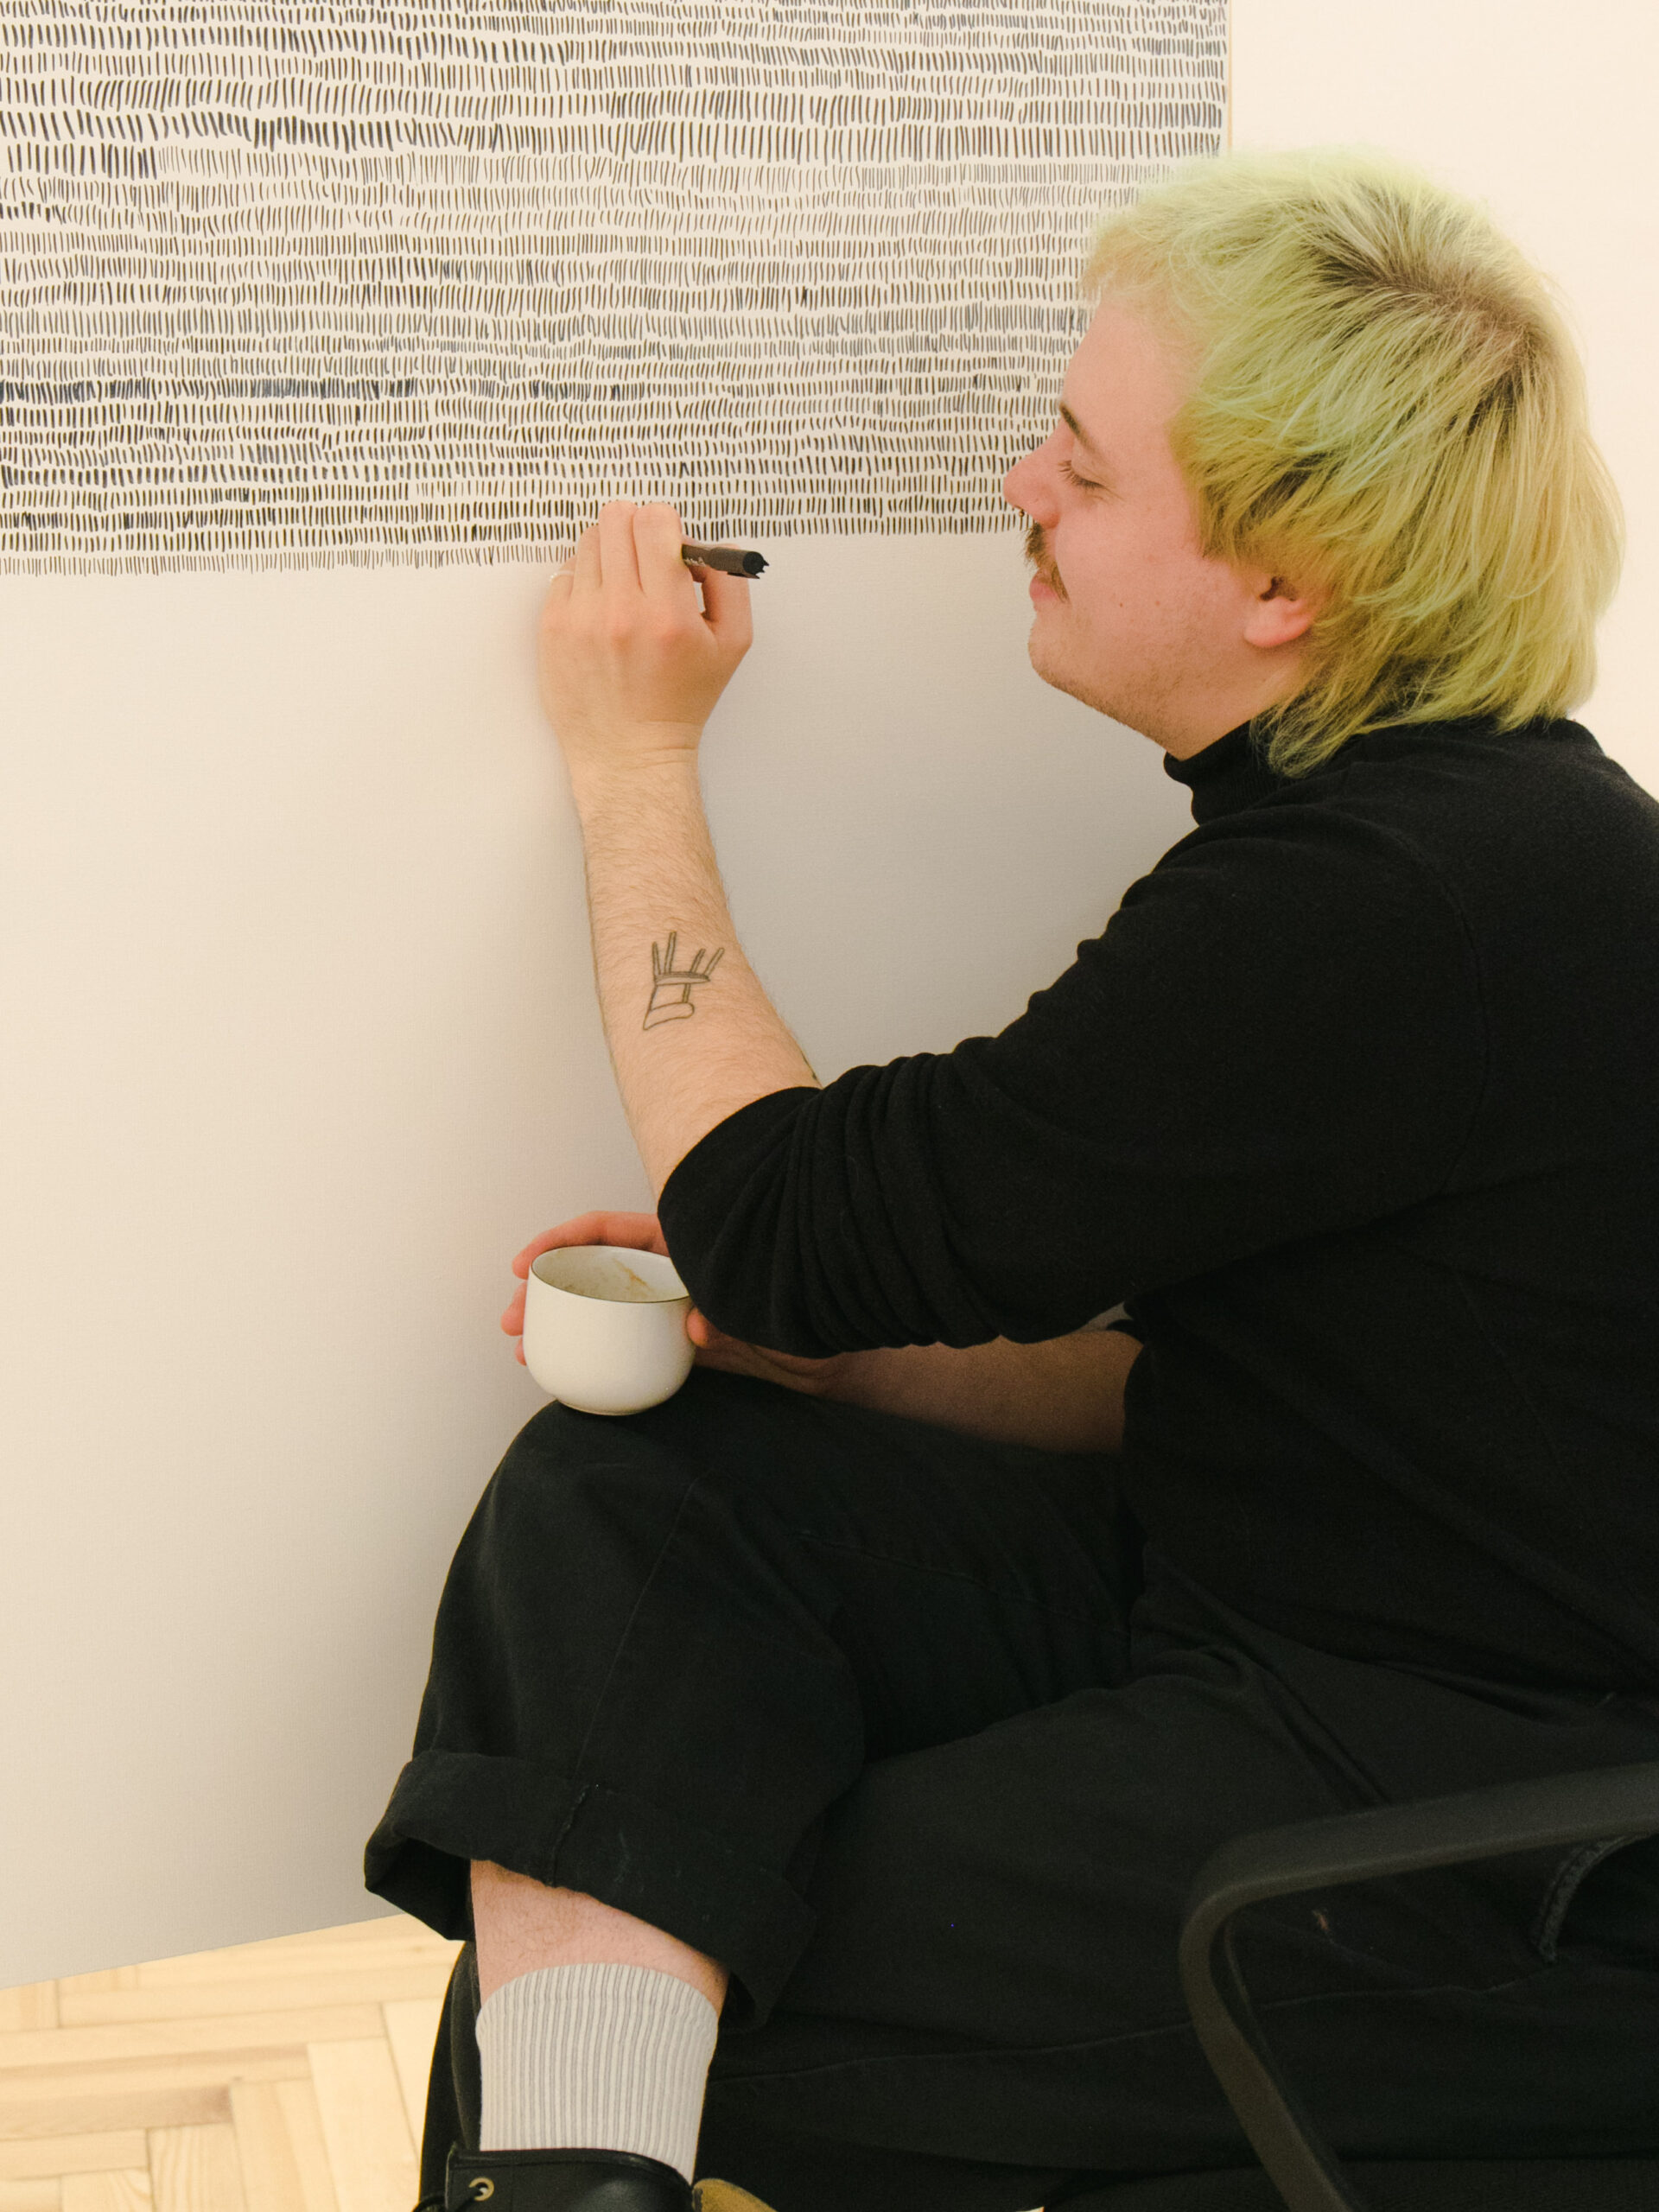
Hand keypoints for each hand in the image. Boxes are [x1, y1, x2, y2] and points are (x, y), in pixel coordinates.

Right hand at [502, 1210, 855, 1401]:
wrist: (828, 1351)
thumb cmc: (799, 1303)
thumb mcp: (759, 1295)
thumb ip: (726, 1304)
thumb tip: (694, 1329)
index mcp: (678, 1240)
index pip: (605, 1228)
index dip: (560, 1241)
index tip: (524, 1264)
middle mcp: (664, 1270)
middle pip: (588, 1269)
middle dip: (540, 1290)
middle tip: (510, 1319)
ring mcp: (664, 1308)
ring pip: (596, 1309)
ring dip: (556, 1325)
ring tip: (522, 1350)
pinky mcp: (671, 1345)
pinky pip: (620, 1345)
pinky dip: (590, 1356)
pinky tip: (561, 1375)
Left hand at [537, 502, 753, 776]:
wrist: (630, 754)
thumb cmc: (680, 702)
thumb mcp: (731, 646)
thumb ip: (730, 585)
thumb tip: (712, 545)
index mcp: (669, 614)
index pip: (655, 522)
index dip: (665, 525)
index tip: (667, 544)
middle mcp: (621, 612)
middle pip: (617, 519)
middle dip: (636, 530)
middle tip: (644, 557)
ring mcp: (581, 618)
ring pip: (588, 540)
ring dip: (608, 552)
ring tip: (622, 584)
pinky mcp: (552, 627)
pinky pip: (564, 572)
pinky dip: (584, 580)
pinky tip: (600, 607)